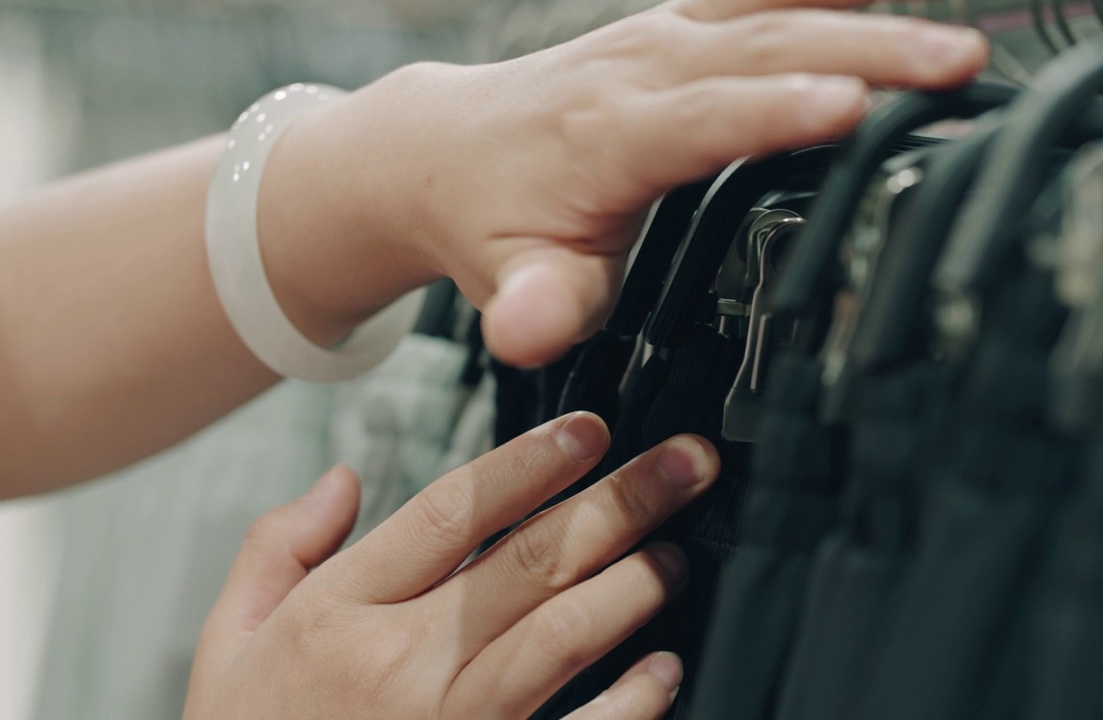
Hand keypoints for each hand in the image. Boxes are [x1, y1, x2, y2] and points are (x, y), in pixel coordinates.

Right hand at [184, 413, 719, 719]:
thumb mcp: (225, 643)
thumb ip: (276, 548)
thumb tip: (342, 480)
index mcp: (338, 614)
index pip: (454, 510)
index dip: (533, 461)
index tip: (589, 430)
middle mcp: (402, 664)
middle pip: (533, 559)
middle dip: (622, 501)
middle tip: (684, 464)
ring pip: (565, 635)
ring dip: (634, 585)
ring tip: (675, 553)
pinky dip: (629, 703)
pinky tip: (664, 669)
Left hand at [262, 0, 987, 365]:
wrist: (448, 149)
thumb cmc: (494, 224)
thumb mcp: (510, 280)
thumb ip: (532, 305)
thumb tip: (527, 330)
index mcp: (609, 135)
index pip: (706, 120)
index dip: (776, 114)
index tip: (851, 108)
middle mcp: (642, 67)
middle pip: (764, 49)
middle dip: (866, 51)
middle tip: (957, 64)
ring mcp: (663, 33)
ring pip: (776, 8)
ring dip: (869, 13)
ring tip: (957, 33)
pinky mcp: (679, 21)